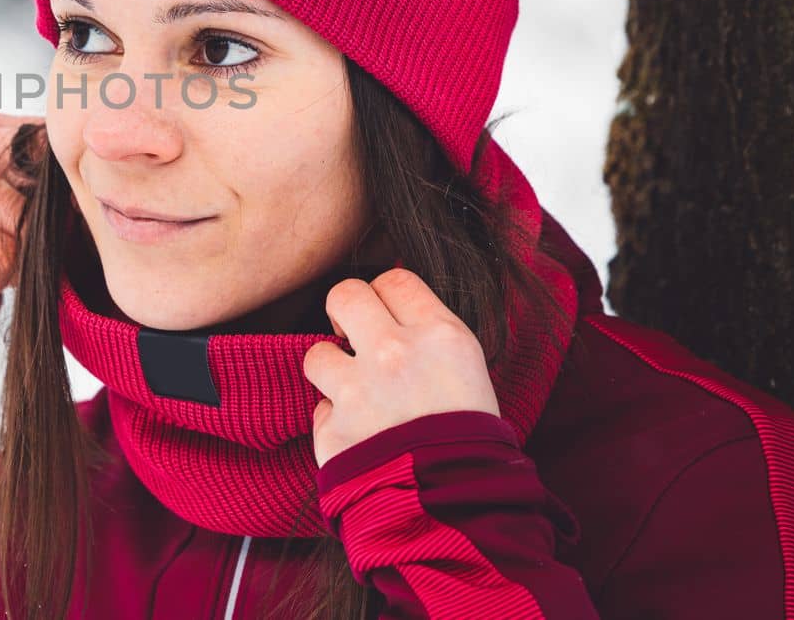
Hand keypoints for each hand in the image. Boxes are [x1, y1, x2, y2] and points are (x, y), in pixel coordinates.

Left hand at [303, 268, 499, 467]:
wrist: (462, 514)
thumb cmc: (476, 443)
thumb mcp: (471, 376)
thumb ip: (430, 341)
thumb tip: (397, 314)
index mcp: (439, 336)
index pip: (393, 278)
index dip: (385, 294)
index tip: (386, 311)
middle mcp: (394, 354)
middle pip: (344, 294)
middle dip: (345, 312)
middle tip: (354, 334)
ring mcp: (358, 392)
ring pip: (317, 353)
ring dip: (332, 371)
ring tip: (357, 395)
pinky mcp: (332, 431)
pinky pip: (319, 410)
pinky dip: (335, 422)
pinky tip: (361, 438)